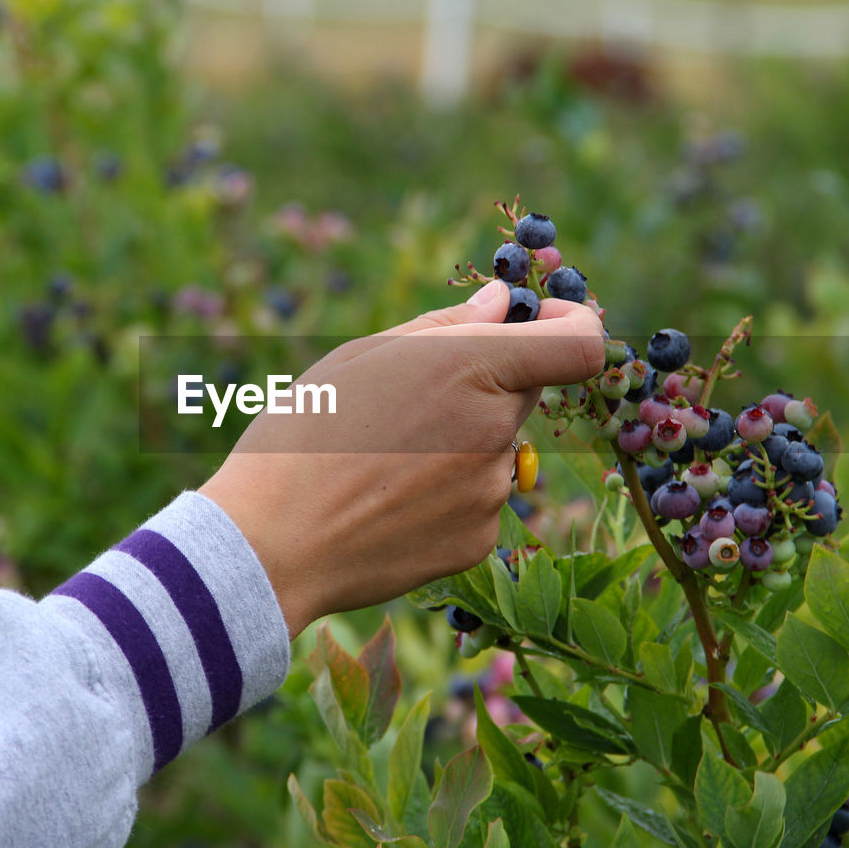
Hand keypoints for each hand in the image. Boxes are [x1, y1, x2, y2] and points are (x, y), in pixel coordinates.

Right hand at [199, 280, 605, 637]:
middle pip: (522, 394)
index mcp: (469, 367)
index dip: (571, 328)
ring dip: (458, 447)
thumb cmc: (303, 434)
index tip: (540, 325)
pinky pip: (477, 503)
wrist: (271, 545)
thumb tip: (501, 302)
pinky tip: (387, 504)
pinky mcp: (478, 541)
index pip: (578, 344)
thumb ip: (444, 326)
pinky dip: (445, 498)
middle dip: (484, 388)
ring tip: (382, 464)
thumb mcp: (360, 357)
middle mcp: (494, 428)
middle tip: (409, 404)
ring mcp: (490, 491)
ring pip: (494, 451)